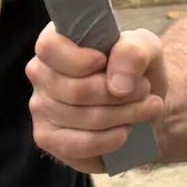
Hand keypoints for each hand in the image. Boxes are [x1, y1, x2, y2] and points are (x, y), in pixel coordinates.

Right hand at [26, 23, 164, 169]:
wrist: (141, 102)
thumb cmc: (134, 68)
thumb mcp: (144, 47)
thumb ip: (133, 52)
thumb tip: (118, 84)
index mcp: (56, 41)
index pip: (49, 47)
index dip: (79, 59)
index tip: (104, 62)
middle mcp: (41, 73)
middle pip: (75, 90)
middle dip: (120, 94)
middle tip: (145, 90)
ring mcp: (40, 108)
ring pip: (83, 118)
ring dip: (124, 115)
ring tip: (146, 108)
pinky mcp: (48, 138)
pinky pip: (80, 144)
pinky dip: (110, 139)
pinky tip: (126, 131)